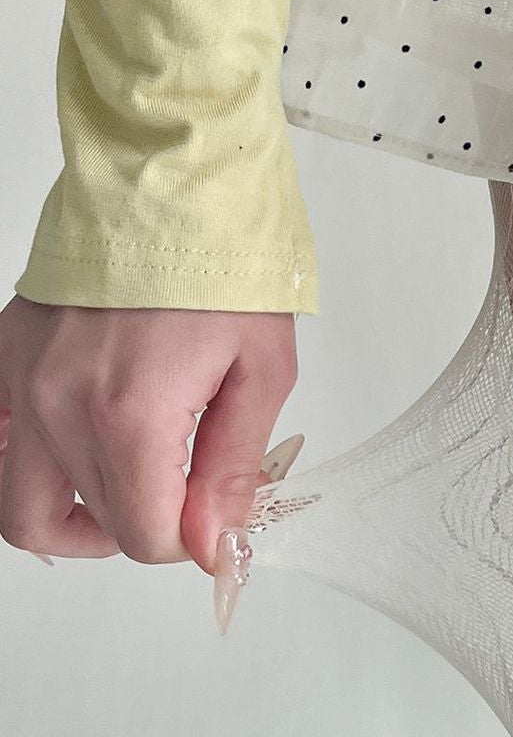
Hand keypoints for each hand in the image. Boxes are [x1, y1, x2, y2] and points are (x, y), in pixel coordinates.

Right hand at [0, 296, 296, 574]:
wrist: (167, 192)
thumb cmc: (220, 272)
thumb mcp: (261, 378)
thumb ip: (232, 471)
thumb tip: (215, 543)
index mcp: (129, 417)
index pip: (143, 534)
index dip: (188, 545)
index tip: (215, 524)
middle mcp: (58, 407)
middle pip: (90, 523)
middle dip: (145, 528)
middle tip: (186, 503)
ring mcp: (20, 384)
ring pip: (20, 503)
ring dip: (73, 519)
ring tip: (127, 497)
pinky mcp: (3, 360)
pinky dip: (29, 470)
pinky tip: (77, 463)